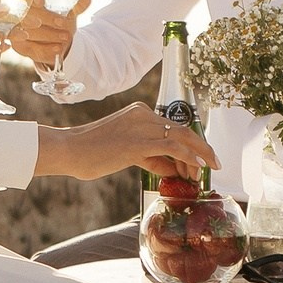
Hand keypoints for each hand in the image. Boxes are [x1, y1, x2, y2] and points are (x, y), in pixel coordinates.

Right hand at [8, 0, 87, 68]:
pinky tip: (57, 49)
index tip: (42, 2)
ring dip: (49, 35)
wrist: (52, 42)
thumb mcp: (66, 14)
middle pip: (27, 15)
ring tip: (65, 37)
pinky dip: (46, 49)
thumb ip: (75, 7)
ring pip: (29, 32)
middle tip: (63, 24)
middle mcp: (18, 15)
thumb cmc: (56, 22)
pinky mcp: (18, 45)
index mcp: (28, 1)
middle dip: (46, 19)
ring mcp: (16, 30)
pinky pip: (31, 48)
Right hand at [35, 104, 217, 182]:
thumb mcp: (126, 153)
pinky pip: (171, 147)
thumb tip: (172, 168)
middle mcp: (143, 115)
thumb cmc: (91, 153)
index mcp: (140, 113)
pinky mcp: (137, 142)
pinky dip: (188, 156)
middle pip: (182, 130)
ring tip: (207, 170)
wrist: (68, 150)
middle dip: (202, 148)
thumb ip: (150, 157)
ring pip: (181, 137)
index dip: (191, 145)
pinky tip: (198, 166)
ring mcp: (140, 127)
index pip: (173, 127)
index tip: (201, 160)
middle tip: (215, 163)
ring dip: (198, 155)